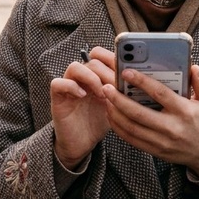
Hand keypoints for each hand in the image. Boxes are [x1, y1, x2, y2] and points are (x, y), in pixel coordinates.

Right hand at [50, 46, 115, 169]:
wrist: (82, 143)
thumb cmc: (98, 123)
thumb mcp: (115, 105)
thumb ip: (122, 93)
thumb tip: (141, 82)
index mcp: (96, 76)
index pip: (102, 55)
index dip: (113, 58)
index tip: (125, 70)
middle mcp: (82, 78)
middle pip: (91, 60)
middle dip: (106, 72)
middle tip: (116, 86)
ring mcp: (69, 86)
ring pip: (75, 67)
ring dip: (91, 78)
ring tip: (101, 93)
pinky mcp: (58, 97)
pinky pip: (58, 83)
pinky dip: (71, 86)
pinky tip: (83, 96)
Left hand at [102, 65, 198, 178]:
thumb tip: (193, 67)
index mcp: (184, 111)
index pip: (160, 94)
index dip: (142, 82)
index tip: (127, 72)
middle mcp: (171, 128)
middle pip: (139, 113)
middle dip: (119, 100)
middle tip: (107, 87)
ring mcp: (161, 141)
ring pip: (131, 127)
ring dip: (115, 113)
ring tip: (106, 99)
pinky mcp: (155, 150)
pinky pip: (131, 139)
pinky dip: (118, 127)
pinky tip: (112, 115)